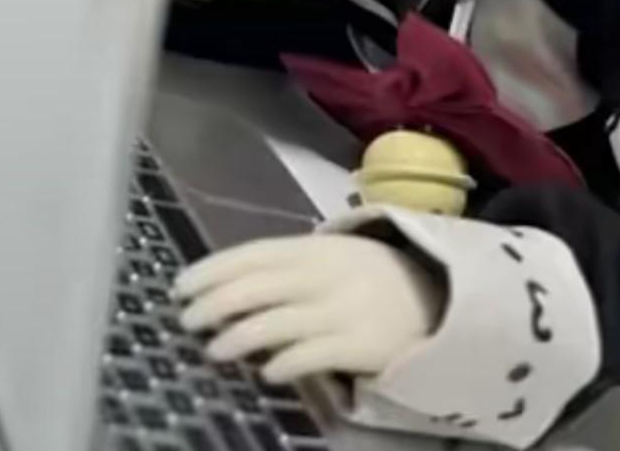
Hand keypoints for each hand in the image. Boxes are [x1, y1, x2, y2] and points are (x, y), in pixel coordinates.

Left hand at [173, 234, 444, 383]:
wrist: (440, 298)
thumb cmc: (372, 279)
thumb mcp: (333, 259)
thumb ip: (289, 268)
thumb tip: (228, 288)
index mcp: (316, 246)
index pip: (254, 253)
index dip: (213, 269)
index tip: (180, 286)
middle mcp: (325, 273)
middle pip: (258, 286)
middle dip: (215, 303)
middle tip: (185, 319)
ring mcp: (343, 308)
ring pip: (277, 321)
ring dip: (238, 337)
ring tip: (212, 350)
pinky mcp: (360, 344)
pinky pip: (312, 354)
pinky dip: (284, 362)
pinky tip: (265, 372)